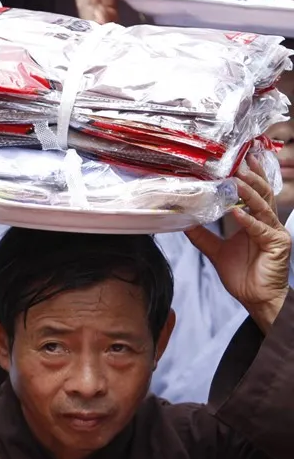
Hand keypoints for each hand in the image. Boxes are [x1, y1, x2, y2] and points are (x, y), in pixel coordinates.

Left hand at [187, 155, 291, 332]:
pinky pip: (261, 229)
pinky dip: (248, 220)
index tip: (236, 160)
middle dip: (250, 176)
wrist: (256, 298)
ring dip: (248, 193)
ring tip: (236, 180)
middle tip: (238, 161)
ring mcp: (274, 232)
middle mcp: (267, 222)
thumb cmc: (242, 274)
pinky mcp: (277, 244)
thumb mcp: (215, 250)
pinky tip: (237, 213)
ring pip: (263, 206)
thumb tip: (182, 220)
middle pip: (261, 193)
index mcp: (254, 220)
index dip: (246, 176)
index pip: (252, 192)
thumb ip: (201, 234)